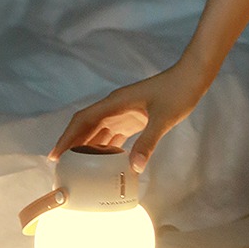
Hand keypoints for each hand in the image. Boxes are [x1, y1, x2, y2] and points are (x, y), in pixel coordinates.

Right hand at [49, 63, 206, 172]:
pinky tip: (107, 163)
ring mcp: (125, 112)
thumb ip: (148, 142)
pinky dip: (109, 149)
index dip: (67, 138)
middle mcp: (115, 107)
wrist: (193, 77)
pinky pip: (115, 135)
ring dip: (89, 149)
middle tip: (64, 169)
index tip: (55, 156)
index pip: (83, 120)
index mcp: (115, 103)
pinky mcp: (135, 118)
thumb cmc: (178, 92)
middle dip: (73, 146)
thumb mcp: (163, 118)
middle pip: (87, 127)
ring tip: (80, 170)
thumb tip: (134, 167)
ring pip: (100, 132)